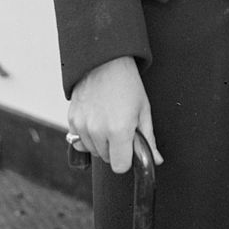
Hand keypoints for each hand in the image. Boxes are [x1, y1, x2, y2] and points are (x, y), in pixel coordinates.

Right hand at [67, 56, 163, 173]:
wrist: (106, 62)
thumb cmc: (127, 83)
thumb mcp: (143, 110)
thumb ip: (148, 139)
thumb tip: (157, 160)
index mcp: (119, 130)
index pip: (120, 167)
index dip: (127, 159)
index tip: (130, 148)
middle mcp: (98, 131)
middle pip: (107, 159)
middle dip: (116, 149)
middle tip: (122, 127)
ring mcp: (82, 126)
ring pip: (93, 151)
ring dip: (101, 143)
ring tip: (109, 120)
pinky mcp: (72, 120)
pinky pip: (79, 140)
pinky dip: (88, 135)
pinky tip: (96, 119)